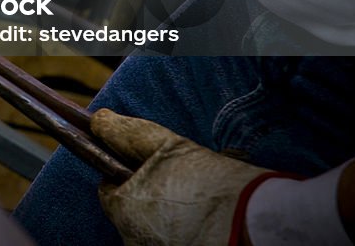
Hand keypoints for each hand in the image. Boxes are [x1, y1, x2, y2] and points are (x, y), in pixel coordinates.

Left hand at [91, 109, 269, 245]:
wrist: (257, 223)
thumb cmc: (210, 183)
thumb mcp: (166, 146)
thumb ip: (126, 133)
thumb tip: (97, 121)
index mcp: (123, 210)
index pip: (108, 191)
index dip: (125, 176)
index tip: (145, 169)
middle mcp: (133, 240)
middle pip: (130, 213)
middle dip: (147, 198)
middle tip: (177, 185)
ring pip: (150, 231)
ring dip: (165, 218)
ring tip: (194, 204)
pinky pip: (168, 241)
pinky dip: (180, 233)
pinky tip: (201, 222)